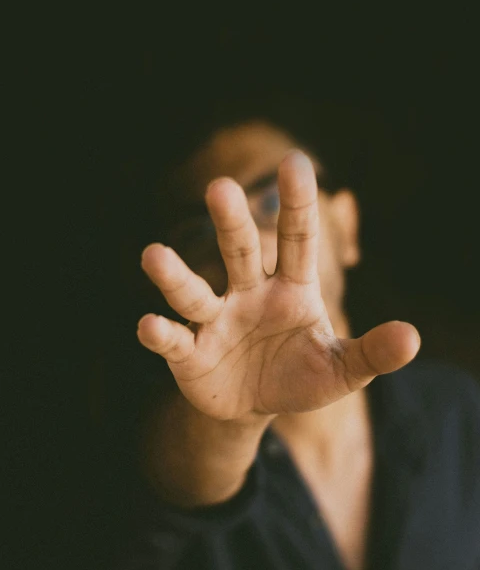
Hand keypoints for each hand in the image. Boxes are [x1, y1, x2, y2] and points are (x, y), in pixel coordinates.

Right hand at [137, 150, 419, 419]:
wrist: (255, 406)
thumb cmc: (300, 374)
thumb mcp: (342, 369)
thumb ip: (372, 352)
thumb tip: (412, 337)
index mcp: (290, 288)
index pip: (297, 239)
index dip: (297, 203)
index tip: (297, 163)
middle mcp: (248, 293)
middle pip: (239, 251)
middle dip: (231, 222)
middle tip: (220, 188)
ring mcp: (216, 320)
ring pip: (193, 292)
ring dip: (174, 275)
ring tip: (152, 255)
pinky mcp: (189, 353)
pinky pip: (174, 339)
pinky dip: (160, 334)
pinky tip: (150, 326)